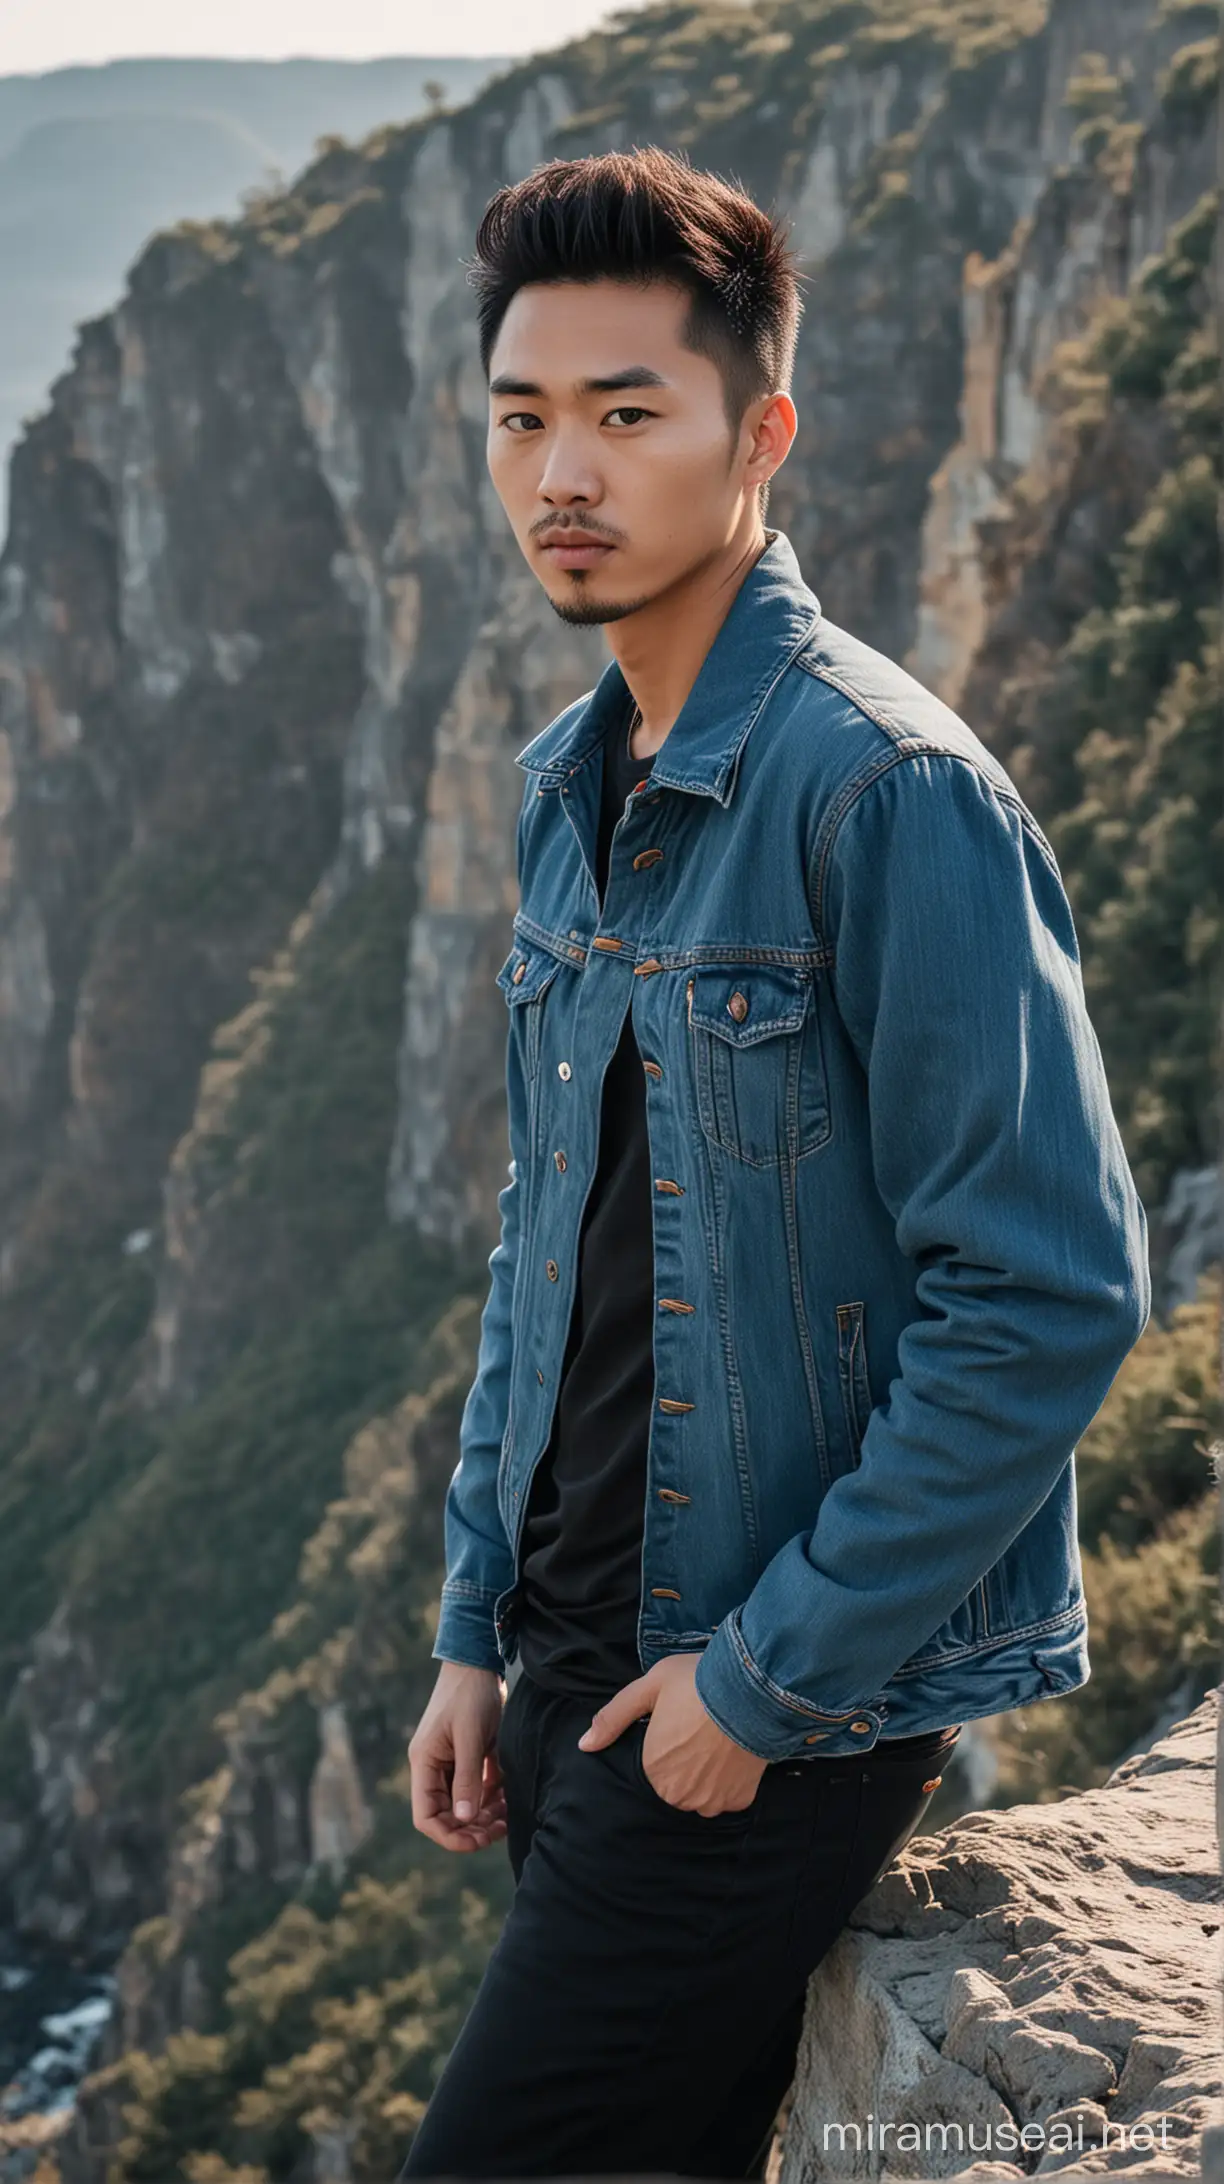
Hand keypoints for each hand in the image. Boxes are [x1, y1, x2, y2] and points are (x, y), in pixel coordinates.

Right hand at [408, 1661, 507, 1851]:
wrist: (477, 1661)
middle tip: (500, 1830)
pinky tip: (509, 1800)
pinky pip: (476, 1788)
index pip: (426, 1816)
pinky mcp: (467, 1756)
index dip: (448, 1836)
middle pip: (446, 1815)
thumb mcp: (470, 1736)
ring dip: (484, 1816)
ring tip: (508, 1817)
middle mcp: (433, 1767)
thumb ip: (467, 1778)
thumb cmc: (469, 1695)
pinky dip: (491, 1798)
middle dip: (471, 1828)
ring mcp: (450, 1762)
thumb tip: (464, 1819)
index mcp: (424, 1764)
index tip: (477, 1841)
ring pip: (463, 1804)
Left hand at [577, 1652, 766, 1816]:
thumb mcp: (649, 1688)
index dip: (663, 1746)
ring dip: (705, 1776)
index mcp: (652, 1770)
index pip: (650, 1768)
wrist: (753, 1689)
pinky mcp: (739, 1801)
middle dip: (682, 1763)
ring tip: (716, 1742)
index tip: (676, 1727)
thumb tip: (584, 1745)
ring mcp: (710, 1801)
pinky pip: (727, 1797)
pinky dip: (729, 1781)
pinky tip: (733, 1755)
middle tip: (698, 1731)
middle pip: (674, 1784)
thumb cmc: (696, 1683)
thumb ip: (614, 1718)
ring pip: (700, 1794)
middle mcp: (678, 1795)